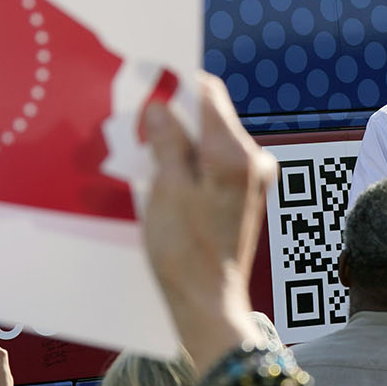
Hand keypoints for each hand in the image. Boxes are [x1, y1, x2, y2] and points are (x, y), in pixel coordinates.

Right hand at [141, 73, 271, 364]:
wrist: (208, 302)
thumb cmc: (186, 251)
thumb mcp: (166, 189)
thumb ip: (166, 140)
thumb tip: (160, 106)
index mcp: (235, 153)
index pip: (208, 93)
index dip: (175, 83)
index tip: (145, 84)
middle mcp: (252, 161)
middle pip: (208, 117)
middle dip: (172, 116)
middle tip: (134, 124)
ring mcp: (250, 180)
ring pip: (208, 141)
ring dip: (176, 142)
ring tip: (143, 155)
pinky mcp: (242, 197)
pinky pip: (211, 165)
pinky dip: (187, 164)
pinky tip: (160, 178)